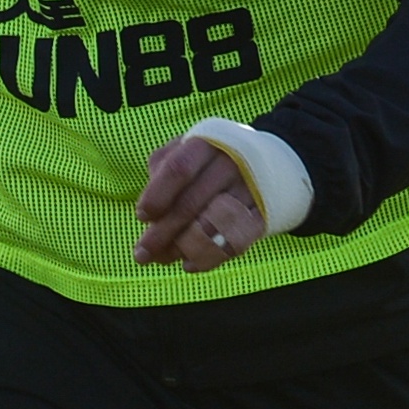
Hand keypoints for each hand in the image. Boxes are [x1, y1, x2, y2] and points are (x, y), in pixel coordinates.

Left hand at [132, 137, 264, 273]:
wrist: (266, 161)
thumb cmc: (209, 159)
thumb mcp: (184, 150)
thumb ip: (161, 174)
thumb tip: (148, 216)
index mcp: (204, 144)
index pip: (178, 169)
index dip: (157, 195)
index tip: (141, 217)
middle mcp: (230, 164)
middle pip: (191, 203)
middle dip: (162, 232)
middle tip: (141, 255)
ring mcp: (249, 189)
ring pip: (211, 226)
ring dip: (181, 248)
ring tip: (161, 259)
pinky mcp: (263, 214)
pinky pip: (235, 242)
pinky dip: (210, 257)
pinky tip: (190, 264)